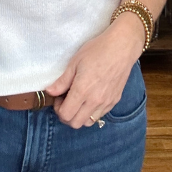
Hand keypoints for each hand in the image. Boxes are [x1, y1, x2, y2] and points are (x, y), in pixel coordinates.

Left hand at [45, 12, 144, 128]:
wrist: (121, 47)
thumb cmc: (97, 50)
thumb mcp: (75, 62)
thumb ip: (62, 81)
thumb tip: (50, 92)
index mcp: (83, 90)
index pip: (66, 115)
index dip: (58, 109)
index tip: (59, 97)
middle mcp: (95, 101)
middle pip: (76, 123)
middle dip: (67, 115)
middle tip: (66, 100)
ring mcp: (106, 102)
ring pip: (88, 122)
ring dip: (79, 116)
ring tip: (78, 100)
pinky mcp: (114, 101)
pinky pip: (100, 115)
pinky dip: (91, 112)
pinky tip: (90, 97)